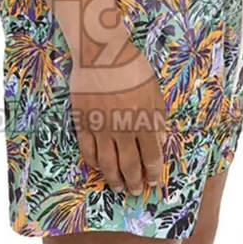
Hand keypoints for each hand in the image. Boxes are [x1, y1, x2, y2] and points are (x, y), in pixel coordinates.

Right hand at [70, 42, 167, 196]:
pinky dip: (93, 163)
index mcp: (145, 120)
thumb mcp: (154, 91)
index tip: (153, 182)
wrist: (101, 52)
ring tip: (117, 186)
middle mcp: (124, 129)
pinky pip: (88, 151)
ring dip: (114, 179)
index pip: (152, 157)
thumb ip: (158, 119)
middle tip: (135, 191)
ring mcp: (102, 127)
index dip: (154, 173)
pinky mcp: (83, 123)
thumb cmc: (132, 67)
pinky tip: (98, 167)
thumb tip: (159, 144)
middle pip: (130, 166)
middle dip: (134, 182)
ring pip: (108, 164)